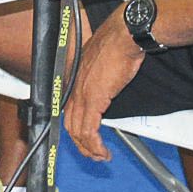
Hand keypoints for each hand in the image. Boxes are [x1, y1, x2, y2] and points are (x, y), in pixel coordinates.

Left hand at [64, 7, 144, 161]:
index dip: (75, 127)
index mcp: (75, 77)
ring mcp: (82, 93)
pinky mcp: (93, 99)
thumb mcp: (103, 61)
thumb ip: (100, 76)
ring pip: (77, 130)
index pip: (68, 109)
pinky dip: (95, 145)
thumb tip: (107, 84)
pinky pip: (89, 130)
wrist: (124, 35)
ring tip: (101, 156)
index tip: (84, 139)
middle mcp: (74, 86)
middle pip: (69, 124)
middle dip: (81, 144)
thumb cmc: (118, 43)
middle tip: (93, 154)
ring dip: (89, 148)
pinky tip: (103, 151)